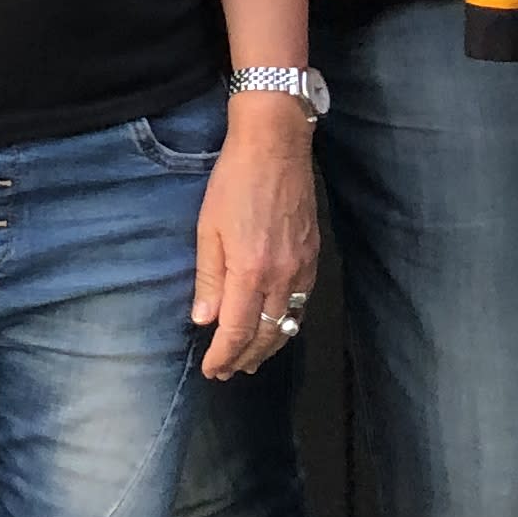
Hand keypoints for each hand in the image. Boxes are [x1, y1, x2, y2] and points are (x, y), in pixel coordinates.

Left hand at [190, 94, 319, 379]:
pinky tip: (276, 324)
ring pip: (288, 322)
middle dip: (246, 358)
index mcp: (251, 270)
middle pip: (268, 334)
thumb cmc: (234, 181)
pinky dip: (287, 322)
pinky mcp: (313, 254)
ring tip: (250, 360)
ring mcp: (303, 266)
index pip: (239, 331)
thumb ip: (208, 278)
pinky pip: (302, 302)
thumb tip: (204, 321)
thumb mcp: (208, 228)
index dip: (224, 356)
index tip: (211, 370)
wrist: (276, 144)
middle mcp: (282, 275)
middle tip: (228, 372)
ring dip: (269, 346)